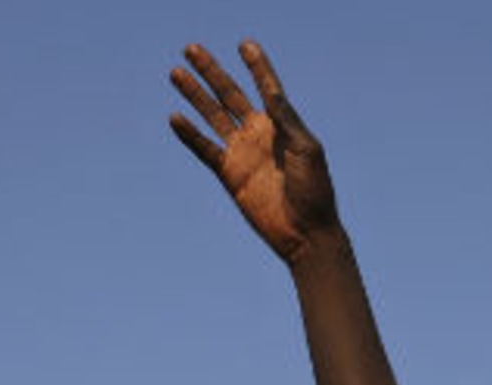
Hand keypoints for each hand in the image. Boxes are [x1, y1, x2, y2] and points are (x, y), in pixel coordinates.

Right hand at [169, 41, 339, 263]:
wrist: (305, 233)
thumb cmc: (315, 191)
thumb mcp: (307, 150)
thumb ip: (286, 120)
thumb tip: (271, 93)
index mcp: (282, 125)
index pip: (266, 87)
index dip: (257, 66)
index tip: (245, 45)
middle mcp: (259, 134)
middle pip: (230, 94)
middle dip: (212, 72)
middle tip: (192, 49)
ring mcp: (242, 153)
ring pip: (212, 116)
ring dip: (195, 95)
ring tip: (176, 73)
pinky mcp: (229, 175)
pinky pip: (205, 150)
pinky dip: (190, 135)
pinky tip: (176, 117)